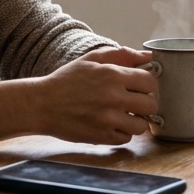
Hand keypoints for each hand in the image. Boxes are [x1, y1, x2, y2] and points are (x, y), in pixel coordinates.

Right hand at [30, 46, 158, 145]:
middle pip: (151, 105)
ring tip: (122, 116)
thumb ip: (122, 55)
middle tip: (133, 103)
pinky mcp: (102, 137)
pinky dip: (121, 133)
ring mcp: (108, 119)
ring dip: (135, 121)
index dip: (147, 85)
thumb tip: (148, 56)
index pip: (150, 82)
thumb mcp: (92, 60)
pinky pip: (126, 138)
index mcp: (113, 75)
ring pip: (141, 126)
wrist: (42, 104)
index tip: (139, 87)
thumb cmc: (67, 80)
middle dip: (144, 103)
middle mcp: (114, 97)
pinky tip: (110, 124)